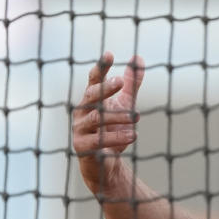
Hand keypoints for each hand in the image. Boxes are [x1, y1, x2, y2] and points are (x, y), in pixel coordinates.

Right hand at [72, 52, 144, 194]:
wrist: (108, 163)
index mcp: (92, 99)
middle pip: (91, 95)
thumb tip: (138, 58)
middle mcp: (82, 111)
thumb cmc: (114, 129)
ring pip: (96, 118)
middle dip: (104, 87)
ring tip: (137, 117)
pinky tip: (133, 135)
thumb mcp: (126, 104)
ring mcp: (80, 129)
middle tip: (121, 81)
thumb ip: (131, 84)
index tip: (109, 54)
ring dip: (117, 116)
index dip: (101, 67)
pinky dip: (117, 137)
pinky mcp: (83, 147)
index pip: (94, 80)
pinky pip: (98, 140)